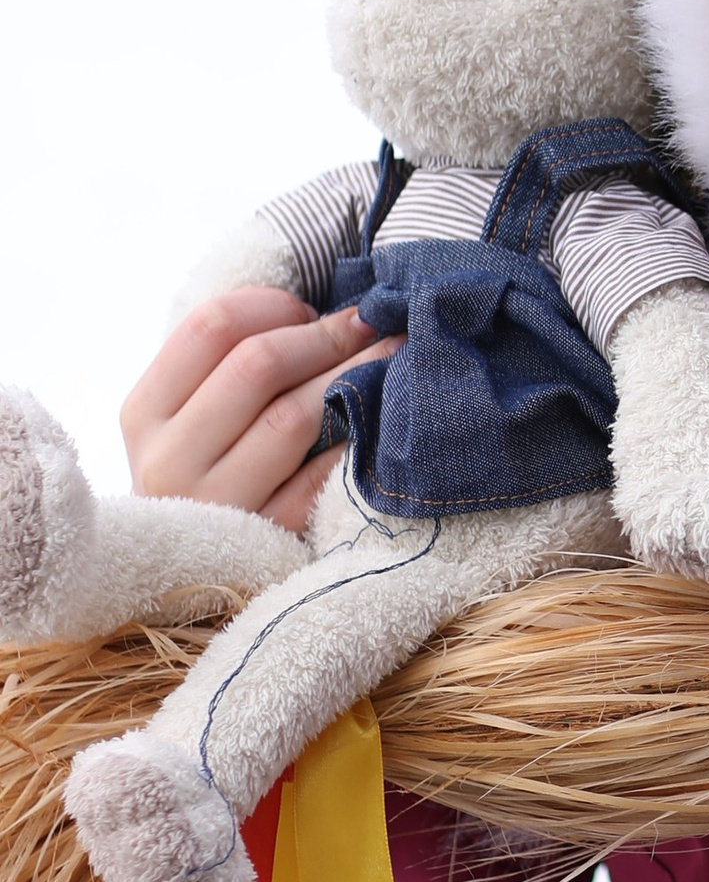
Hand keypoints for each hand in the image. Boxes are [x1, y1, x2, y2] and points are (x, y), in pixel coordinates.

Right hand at [121, 290, 397, 534]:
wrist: (190, 576)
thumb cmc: (206, 472)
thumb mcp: (188, 417)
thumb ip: (226, 363)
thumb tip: (315, 304)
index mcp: (143, 413)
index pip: (209, 327)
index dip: (272, 304)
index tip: (308, 307)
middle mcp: (169, 459)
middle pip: (257, 365)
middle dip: (326, 333)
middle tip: (371, 320)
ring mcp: (217, 504)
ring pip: (293, 417)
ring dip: (353, 373)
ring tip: (392, 351)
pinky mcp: (266, 540)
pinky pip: (322, 474)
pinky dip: (356, 436)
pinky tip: (382, 414)